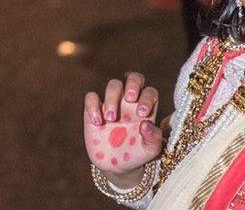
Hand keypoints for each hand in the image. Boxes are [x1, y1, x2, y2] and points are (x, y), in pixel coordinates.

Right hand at [84, 72, 161, 186]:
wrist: (117, 166)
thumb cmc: (137, 154)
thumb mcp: (150, 150)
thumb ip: (153, 138)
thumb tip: (146, 124)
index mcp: (146, 107)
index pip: (150, 91)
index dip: (147, 97)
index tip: (141, 115)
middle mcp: (130, 102)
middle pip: (134, 78)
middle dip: (133, 84)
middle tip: (130, 98)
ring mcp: (112, 104)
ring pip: (113, 85)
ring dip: (112, 98)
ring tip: (111, 118)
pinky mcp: (93, 111)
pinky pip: (91, 97)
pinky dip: (93, 106)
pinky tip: (98, 123)